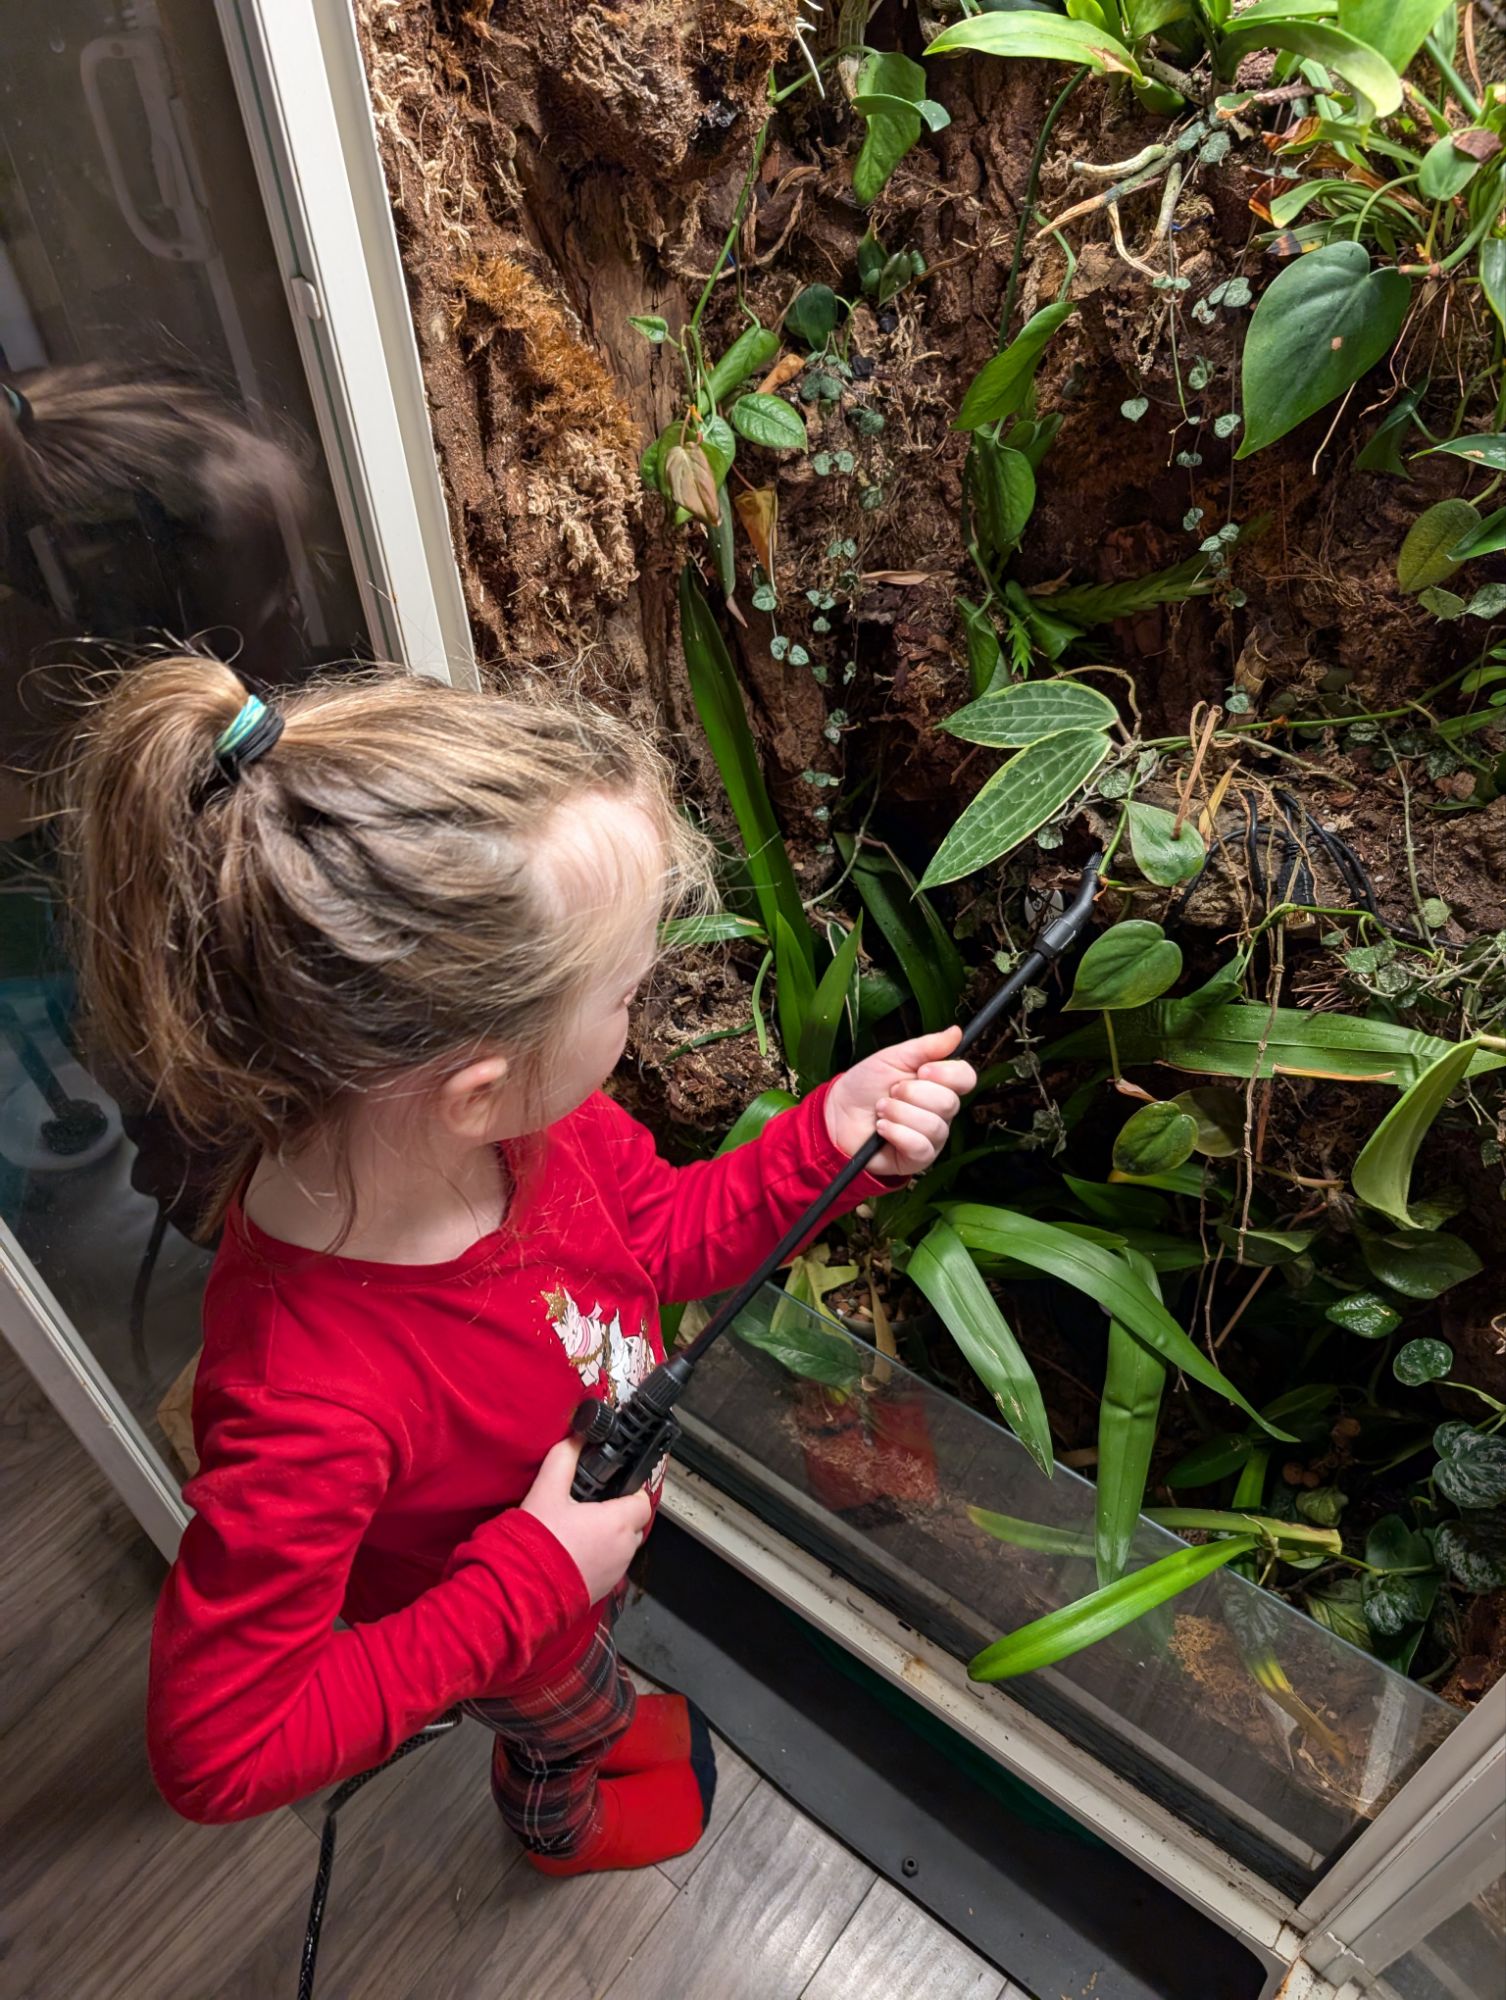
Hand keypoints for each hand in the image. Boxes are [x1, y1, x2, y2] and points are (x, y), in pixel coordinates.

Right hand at [520, 1436, 652, 1603]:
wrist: (521, 1591)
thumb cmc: (538, 1542)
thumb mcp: (547, 1490)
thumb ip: (564, 1458)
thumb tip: (576, 1437)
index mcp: (617, 1522)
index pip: (643, 1501)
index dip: (631, 1491)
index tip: (615, 1486)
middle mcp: (623, 1549)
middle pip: (634, 1524)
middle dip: (619, 1513)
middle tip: (593, 1505)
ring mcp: (615, 1572)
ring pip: (623, 1547)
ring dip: (609, 1537)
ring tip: (580, 1528)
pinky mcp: (603, 1590)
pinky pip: (610, 1566)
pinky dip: (600, 1557)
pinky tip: (575, 1550)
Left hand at [824, 1026, 975, 1176]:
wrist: (837, 1112)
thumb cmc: (865, 1085)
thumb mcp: (893, 1058)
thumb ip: (926, 1046)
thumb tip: (956, 1032)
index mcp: (939, 1084)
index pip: (966, 1078)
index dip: (947, 1074)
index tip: (922, 1070)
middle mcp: (941, 1111)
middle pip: (949, 1102)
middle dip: (913, 1094)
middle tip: (891, 1092)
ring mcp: (932, 1136)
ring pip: (934, 1125)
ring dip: (900, 1113)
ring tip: (881, 1109)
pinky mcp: (918, 1158)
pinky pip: (920, 1146)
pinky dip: (897, 1133)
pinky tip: (881, 1128)